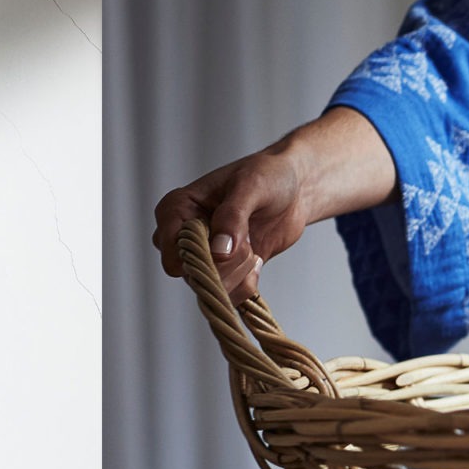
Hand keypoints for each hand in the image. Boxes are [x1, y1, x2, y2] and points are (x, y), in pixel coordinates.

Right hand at [152, 107, 398, 300]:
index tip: (226, 243)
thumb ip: (231, 219)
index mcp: (177, 207)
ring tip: (258, 249)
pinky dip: (247, 285)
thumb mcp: (253, 186)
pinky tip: (262, 260)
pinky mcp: (227, 271)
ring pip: (209, 288)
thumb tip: (215, 252)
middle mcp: (184, 232)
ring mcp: (205, 255)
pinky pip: (228, 295)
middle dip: (221, 266)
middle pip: (186, 271)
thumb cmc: (275, 173)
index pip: (166, 243)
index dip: (193, 251)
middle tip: (248, 246)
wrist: (303, 185)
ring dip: (238, 275)